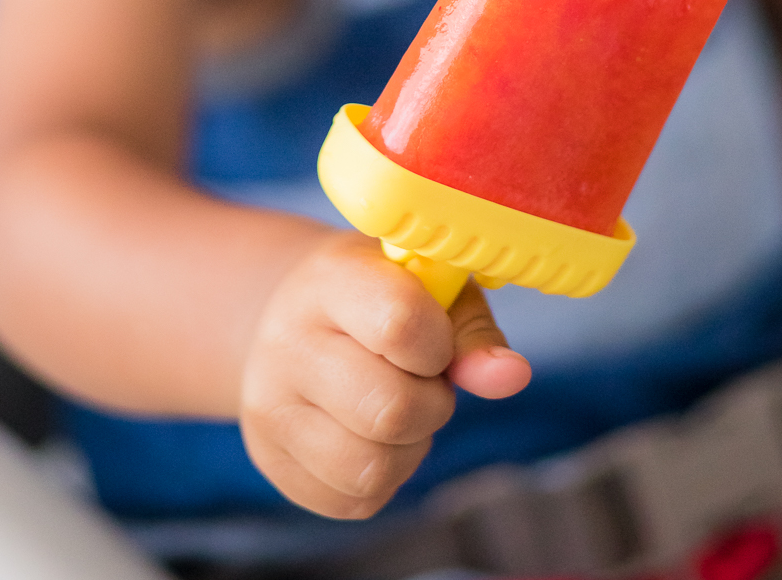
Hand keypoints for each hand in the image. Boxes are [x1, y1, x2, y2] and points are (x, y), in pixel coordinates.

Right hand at [239, 231, 530, 516]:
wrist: (289, 315)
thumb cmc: (377, 295)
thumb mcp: (427, 287)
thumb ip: (471, 331)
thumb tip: (511, 377)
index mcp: (330, 281)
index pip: (399, 324)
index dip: (438, 344)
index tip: (435, 340)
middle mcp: (287, 342)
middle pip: (390, 409)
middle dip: (432, 405)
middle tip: (424, 381)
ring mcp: (270, 407)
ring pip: (372, 468)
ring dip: (409, 449)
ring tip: (399, 410)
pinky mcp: (271, 461)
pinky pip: (353, 500)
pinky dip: (382, 479)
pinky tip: (370, 436)